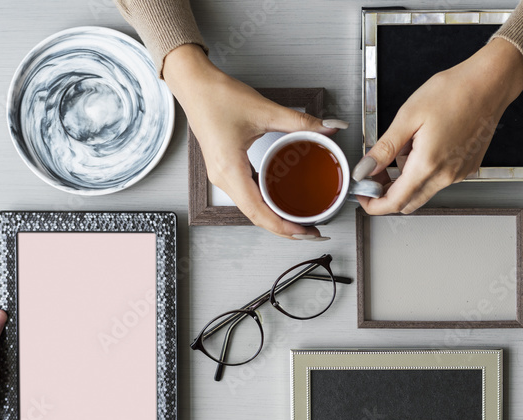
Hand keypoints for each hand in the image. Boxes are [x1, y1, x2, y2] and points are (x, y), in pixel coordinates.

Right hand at [164, 45, 344, 239]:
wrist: (193, 84)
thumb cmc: (216, 96)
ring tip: (300, 221)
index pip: (258, 212)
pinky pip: (246, 195)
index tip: (305, 232)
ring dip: (274, 218)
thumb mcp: (264, 110)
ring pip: (251, 208)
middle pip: (255, 216)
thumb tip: (329, 128)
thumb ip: (300, 122)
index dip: (283, 227)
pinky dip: (265, 204)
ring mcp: (221, 175)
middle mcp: (222, 178)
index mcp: (230, 169)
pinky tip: (281, 202)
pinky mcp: (224, 169)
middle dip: (283, 228)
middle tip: (311, 231)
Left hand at [355, 37, 522, 214]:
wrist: (488, 84)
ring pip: (422, 190)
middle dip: (387, 192)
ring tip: (407, 144)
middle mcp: (446, 176)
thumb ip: (384, 149)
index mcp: (427, 165)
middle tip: (376, 170)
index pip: (394, 202)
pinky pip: (438, 180)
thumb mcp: (408, 117)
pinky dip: (424, 171)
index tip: (362, 193)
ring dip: (406, 178)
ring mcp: (458, 175)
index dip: (373, 203)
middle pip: (408, 202)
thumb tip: (364, 170)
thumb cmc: (453, 93)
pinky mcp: (466, 169)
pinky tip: (424, 144)